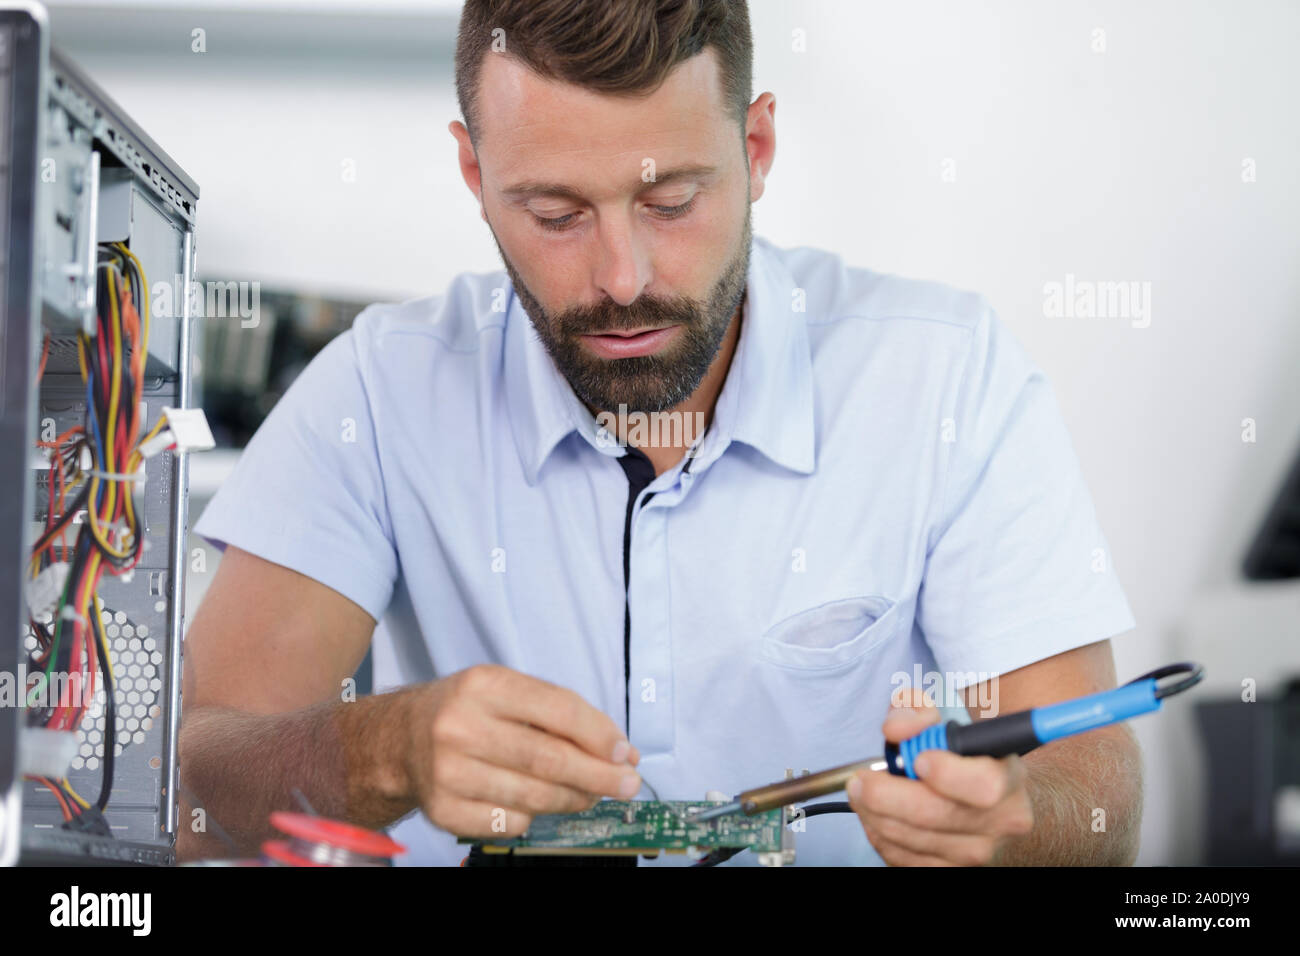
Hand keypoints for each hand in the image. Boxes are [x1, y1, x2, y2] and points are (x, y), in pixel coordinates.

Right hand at [405, 664, 640, 837]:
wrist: (399, 738)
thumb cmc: (468, 711)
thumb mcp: (507, 691)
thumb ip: (560, 714)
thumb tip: (618, 752)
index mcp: (483, 684)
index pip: (558, 710)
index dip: (600, 735)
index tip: (625, 753)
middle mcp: (460, 726)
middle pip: (549, 759)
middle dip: (598, 776)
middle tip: (628, 785)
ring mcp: (447, 771)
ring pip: (534, 797)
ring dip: (574, 799)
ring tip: (591, 793)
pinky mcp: (442, 810)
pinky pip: (510, 823)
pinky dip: (534, 817)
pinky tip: (536, 803)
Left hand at [845, 688, 1033, 864]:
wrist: (992, 808)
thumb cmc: (965, 761)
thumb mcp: (947, 723)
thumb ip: (916, 710)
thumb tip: (896, 728)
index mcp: (1006, 779)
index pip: (983, 785)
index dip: (946, 774)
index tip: (918, 760)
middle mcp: (998, 822)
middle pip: (934, 815)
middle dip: (885, 795)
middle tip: (860, 779)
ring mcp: (975, 853)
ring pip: (911, 839)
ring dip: (873, 814)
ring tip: (862, 792)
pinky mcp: (950, 871)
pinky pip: (902, 858)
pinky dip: (879, 834)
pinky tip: (877, 815)